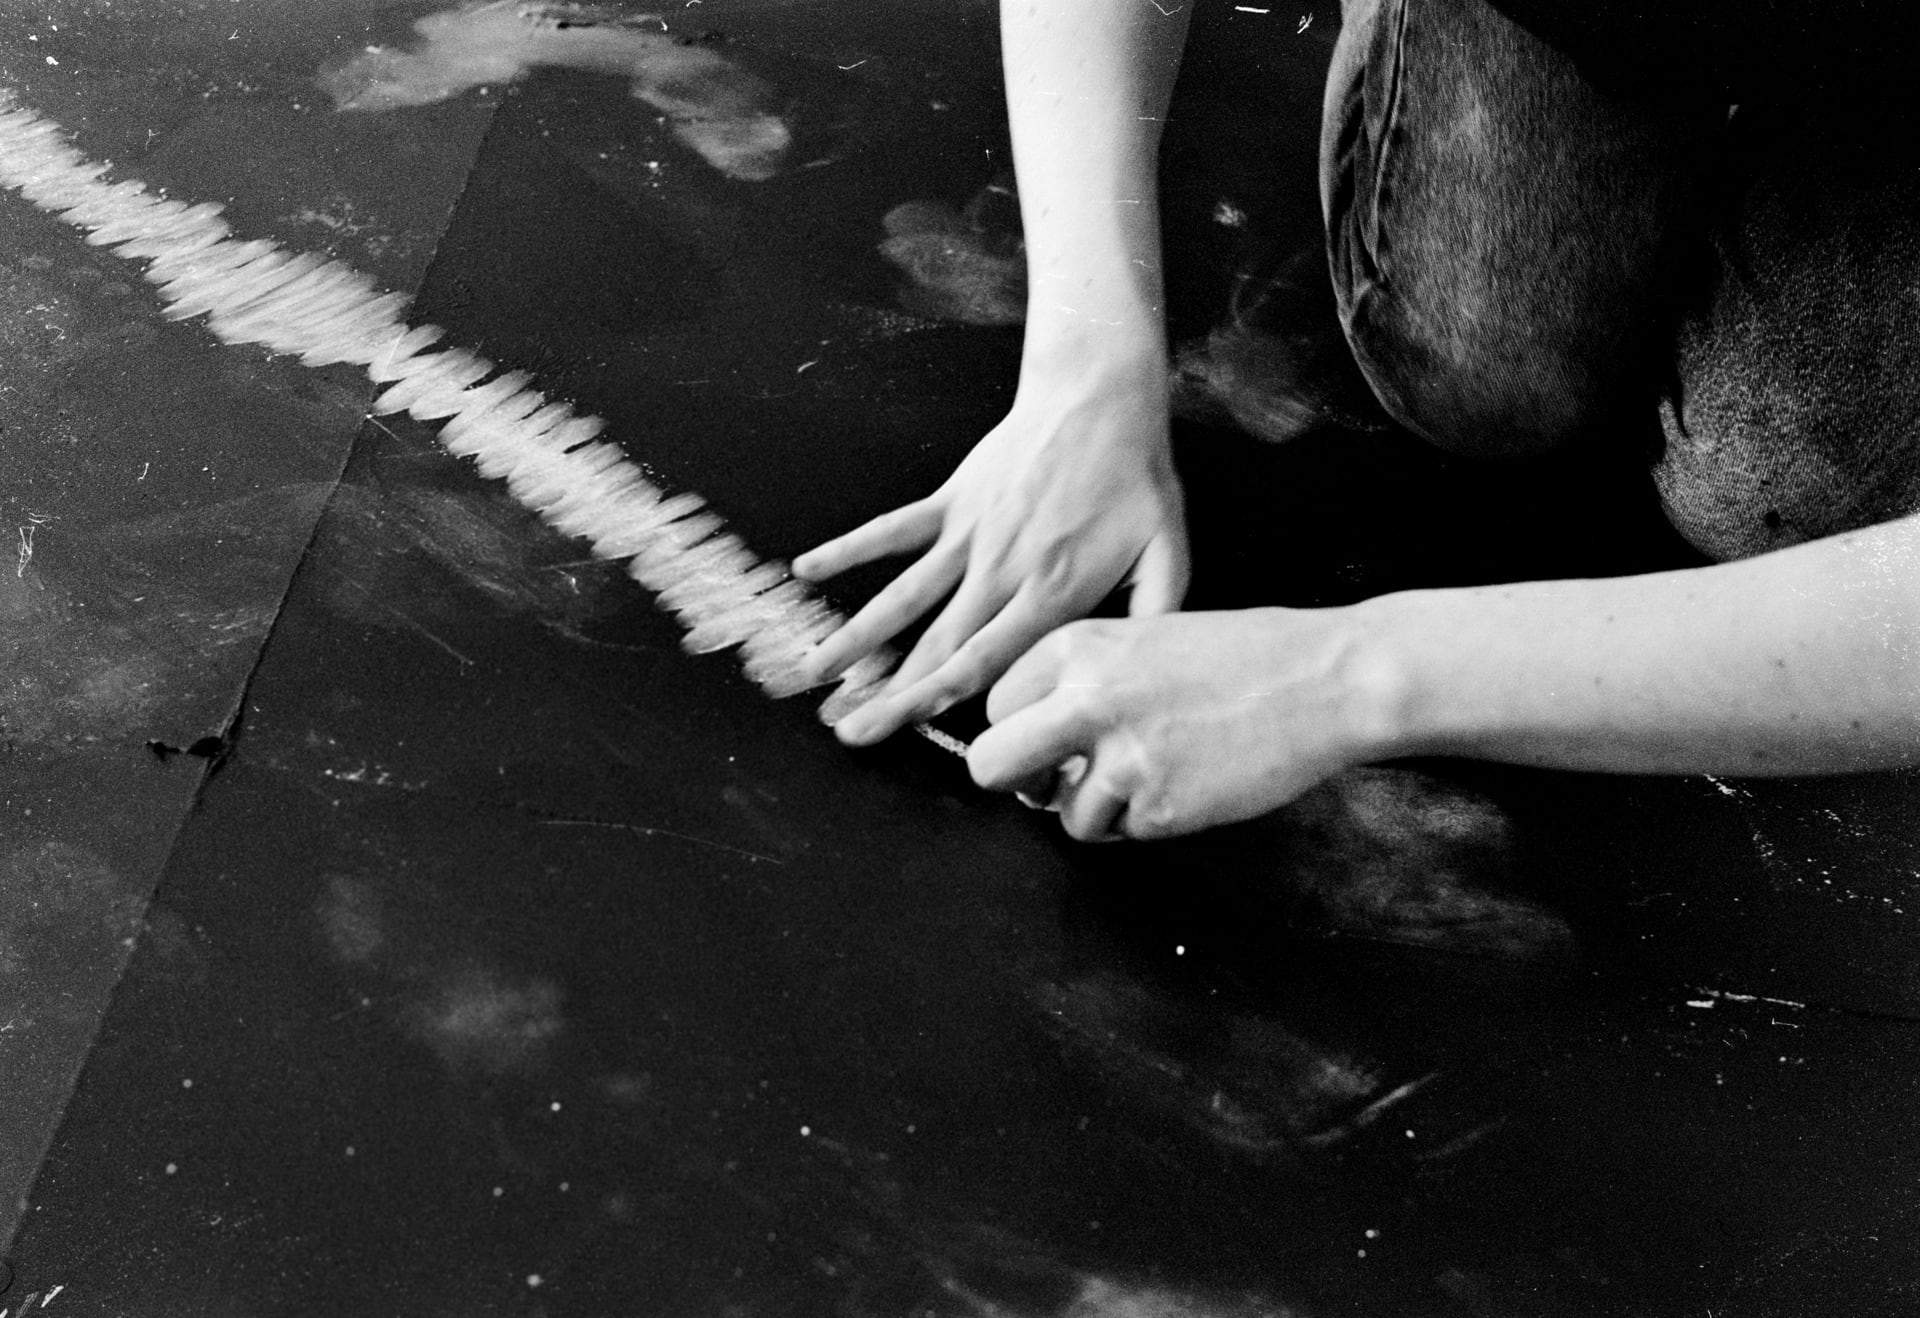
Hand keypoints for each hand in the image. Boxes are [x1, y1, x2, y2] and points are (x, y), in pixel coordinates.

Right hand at [793, 352, 1189, 743]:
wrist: (1100, 397)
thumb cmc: (1137, 479)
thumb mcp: (1168, 555)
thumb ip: (1153, 619)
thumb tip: (1138, 678)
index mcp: (1052, 593)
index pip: (988, 661)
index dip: (940, 701)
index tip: (902, 731)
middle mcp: (1000, 570)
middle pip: (936, 644)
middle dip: (891, 693)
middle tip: (851, 732)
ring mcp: (969, 535)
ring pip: (903, 596)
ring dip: (857, 638)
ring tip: (816, 673)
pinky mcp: (952, 501)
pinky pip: (892, 530)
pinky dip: (848, 549)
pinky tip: (806, 570)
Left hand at [967, 609, 1395, 840]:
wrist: (1325, 679)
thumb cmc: (1243, 656)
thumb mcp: (1143, 637)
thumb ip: (1081, 680)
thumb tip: (1032, 741)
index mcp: (1076, 647)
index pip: (994, 706)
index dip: (1016, 730)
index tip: (1044, 739)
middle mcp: (1085, 700)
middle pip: (991, 765)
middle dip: (1018, 781)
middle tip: (1052, 782)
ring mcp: (1121, 758)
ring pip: (1060, 815)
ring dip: (1097, 809)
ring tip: (1153, 773)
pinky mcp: (1157, 807)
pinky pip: (1122, 832)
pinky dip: (1147, 820)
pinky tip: (1187, 781)